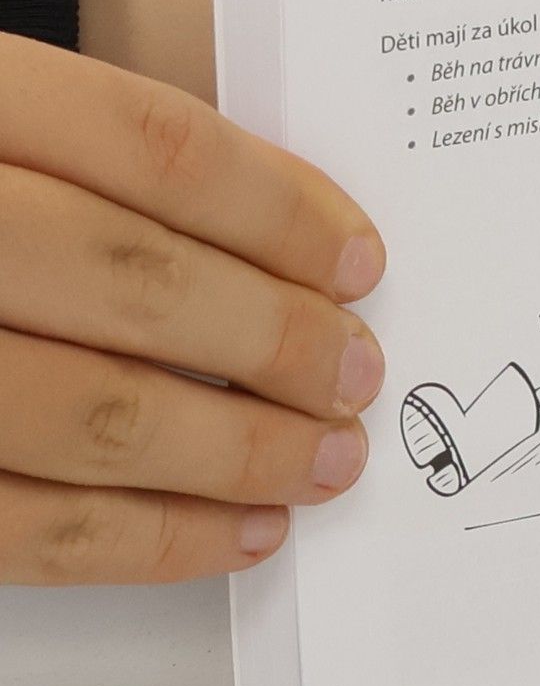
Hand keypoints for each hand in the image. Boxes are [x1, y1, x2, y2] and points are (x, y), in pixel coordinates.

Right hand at [0, 35, 385, 583]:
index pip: (150, 145)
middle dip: (273, 339)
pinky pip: (26, 526)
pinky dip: (151, 540)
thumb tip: (297, 243)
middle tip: (356, 373)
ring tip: (325, 460)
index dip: (279, 208)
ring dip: (237, 451)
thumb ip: (102, 161)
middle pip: (132, 280)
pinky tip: (238, 532)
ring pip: (90, 413)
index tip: (361, 260)